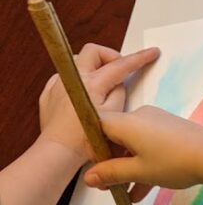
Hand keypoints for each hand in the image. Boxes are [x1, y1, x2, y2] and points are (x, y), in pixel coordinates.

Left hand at [38, 44, 159, 164]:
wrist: (59, 152)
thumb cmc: (86, 139)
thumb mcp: (114, 115)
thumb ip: (119, 93)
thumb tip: (118, 84)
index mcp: (92, 83)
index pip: (121, 65)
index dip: (140, 58)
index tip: (152, 53)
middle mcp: (72, 78)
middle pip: (94, 51)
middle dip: (110, 56)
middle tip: (120, 71)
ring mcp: (58, 84)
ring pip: (79, 62)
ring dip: (93, 68)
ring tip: (102, 86)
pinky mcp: (49, 94)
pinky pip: (65, 77)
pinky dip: (78, 81)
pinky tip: (83, 96)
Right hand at [82, 106, 202, 201]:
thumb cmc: (172, 162)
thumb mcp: (139, 171)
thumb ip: (111, 174)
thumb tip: (88, 178)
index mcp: (126, 122)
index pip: (96, 126)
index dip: (93, 148)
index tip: (98, 170)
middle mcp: (140, 117)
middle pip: (116, 137)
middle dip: (111, 163)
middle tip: (108, 187)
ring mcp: (158, 123)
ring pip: (134, 146)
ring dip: (128, 170)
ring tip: (124, 195)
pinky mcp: (172, 131)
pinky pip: (150, 147)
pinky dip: (144, 165)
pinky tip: (141, 193)